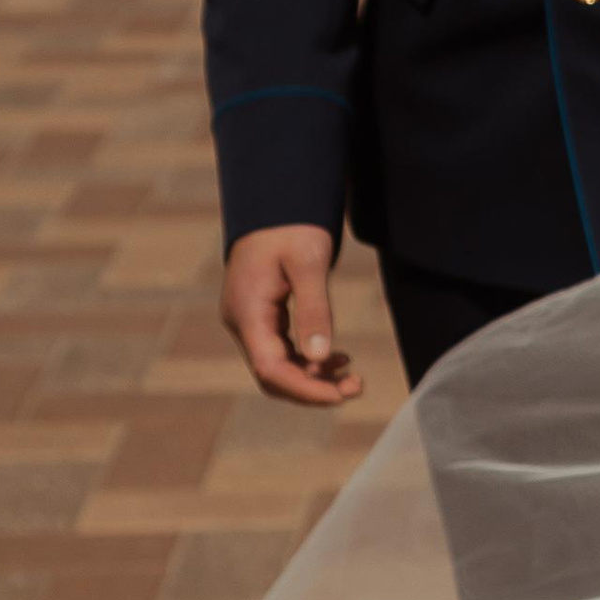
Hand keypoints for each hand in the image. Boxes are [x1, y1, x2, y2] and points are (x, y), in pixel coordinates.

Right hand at [220, 225, 365, 405]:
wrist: (276, 204)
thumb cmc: (292, 227)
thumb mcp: (309, 262)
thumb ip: (314, 309)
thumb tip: (319, 356)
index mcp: (248, 312)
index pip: (270, 368)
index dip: (304, 388)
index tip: (340, 396)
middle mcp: (243, 323)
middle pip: (273, 375)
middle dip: (313, 388)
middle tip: (356, 387)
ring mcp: (250, 322)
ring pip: (279, 366)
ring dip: (314, 377)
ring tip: (353, 376)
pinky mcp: (261, 317)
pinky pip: (282, 351)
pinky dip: (309, 360)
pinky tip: (338, 358)